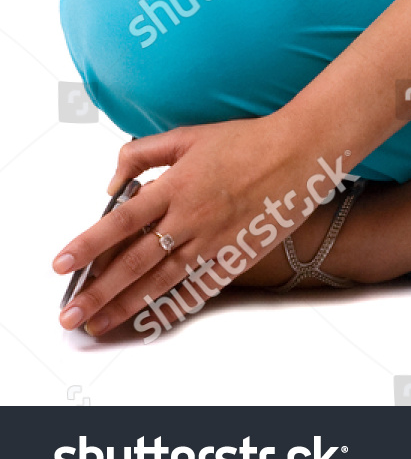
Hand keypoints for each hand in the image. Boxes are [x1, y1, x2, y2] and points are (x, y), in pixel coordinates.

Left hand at [53, 116, 357, 337]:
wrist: (300, 151)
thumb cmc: (246, 140)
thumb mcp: (189, 135)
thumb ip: (144, 153)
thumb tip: (113, 183)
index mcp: (176, 185)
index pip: (120, 221)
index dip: (88, 244)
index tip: (61, 265)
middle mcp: (191, 217)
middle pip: (134, 262)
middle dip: (98, 292)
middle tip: (70, 315)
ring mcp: (214, 241)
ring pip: (161, 282)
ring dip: (126, 306)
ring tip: (100, 323)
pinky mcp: (236, 256)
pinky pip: (199, 288)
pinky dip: (174, 307)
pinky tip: (152, 320)